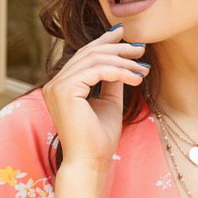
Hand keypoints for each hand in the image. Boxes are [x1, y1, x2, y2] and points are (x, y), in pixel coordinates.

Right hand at [42, 21, 150, 172]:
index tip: (123, 34)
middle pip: (89, 53)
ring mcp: (56, 86)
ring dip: (122, 61)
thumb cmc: (99, 139)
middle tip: (141, 49)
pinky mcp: (65, 90)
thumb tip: (123, 60)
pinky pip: (97, 71)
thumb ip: (112, 80)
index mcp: (62, 86)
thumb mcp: (109, 103)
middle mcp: (55, 84)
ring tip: (143, 67)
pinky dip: (119, 72)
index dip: (104, 41)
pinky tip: (136, 78)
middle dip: (117, 48)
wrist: (90, 162)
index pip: (84, 56)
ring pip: (94, 60)